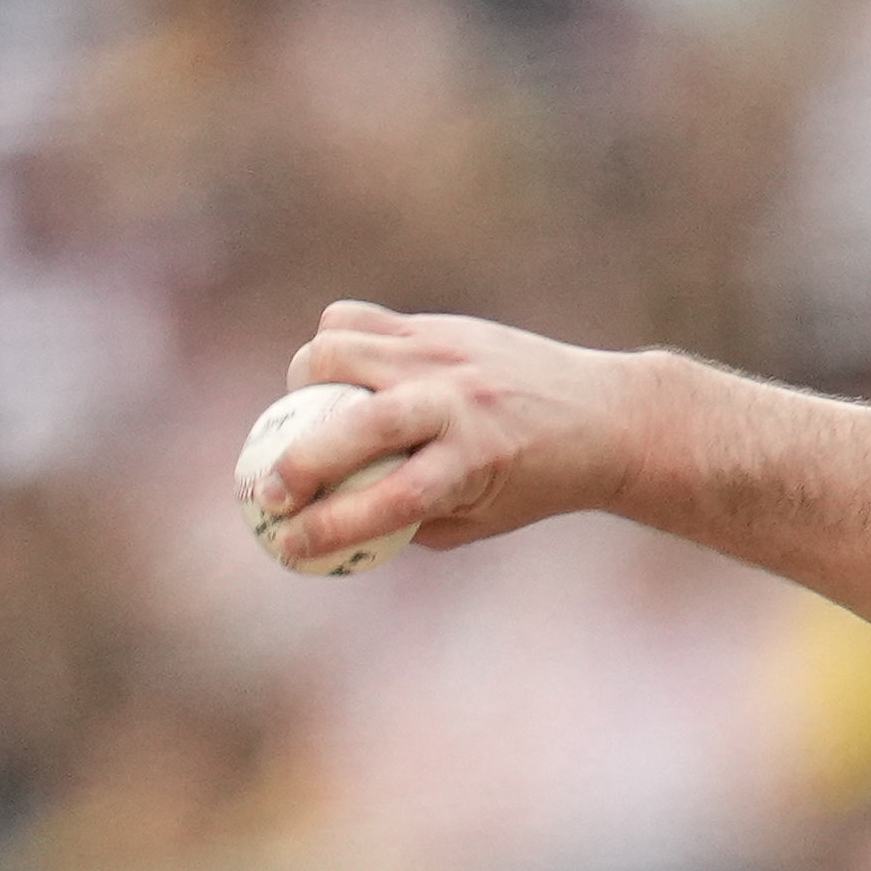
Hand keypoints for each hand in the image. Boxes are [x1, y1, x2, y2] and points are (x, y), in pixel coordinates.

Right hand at [238, 303, 664, 574]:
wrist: (603, 416)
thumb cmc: (539, 481)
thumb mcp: (484, 519)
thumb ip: (412, 520)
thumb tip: (337, 522)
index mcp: (474, 464)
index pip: (386, 501)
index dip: (328, 529)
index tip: (289, 549)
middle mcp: (455, 404)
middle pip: (354, 426)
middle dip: (297, 463)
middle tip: (266, 494)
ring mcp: (443, 355)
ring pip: (337, 351)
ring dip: (301, 386)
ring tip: (302, 417)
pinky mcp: (437, 326)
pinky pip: (356, 320)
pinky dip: (331, 344)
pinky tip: (335, 374)